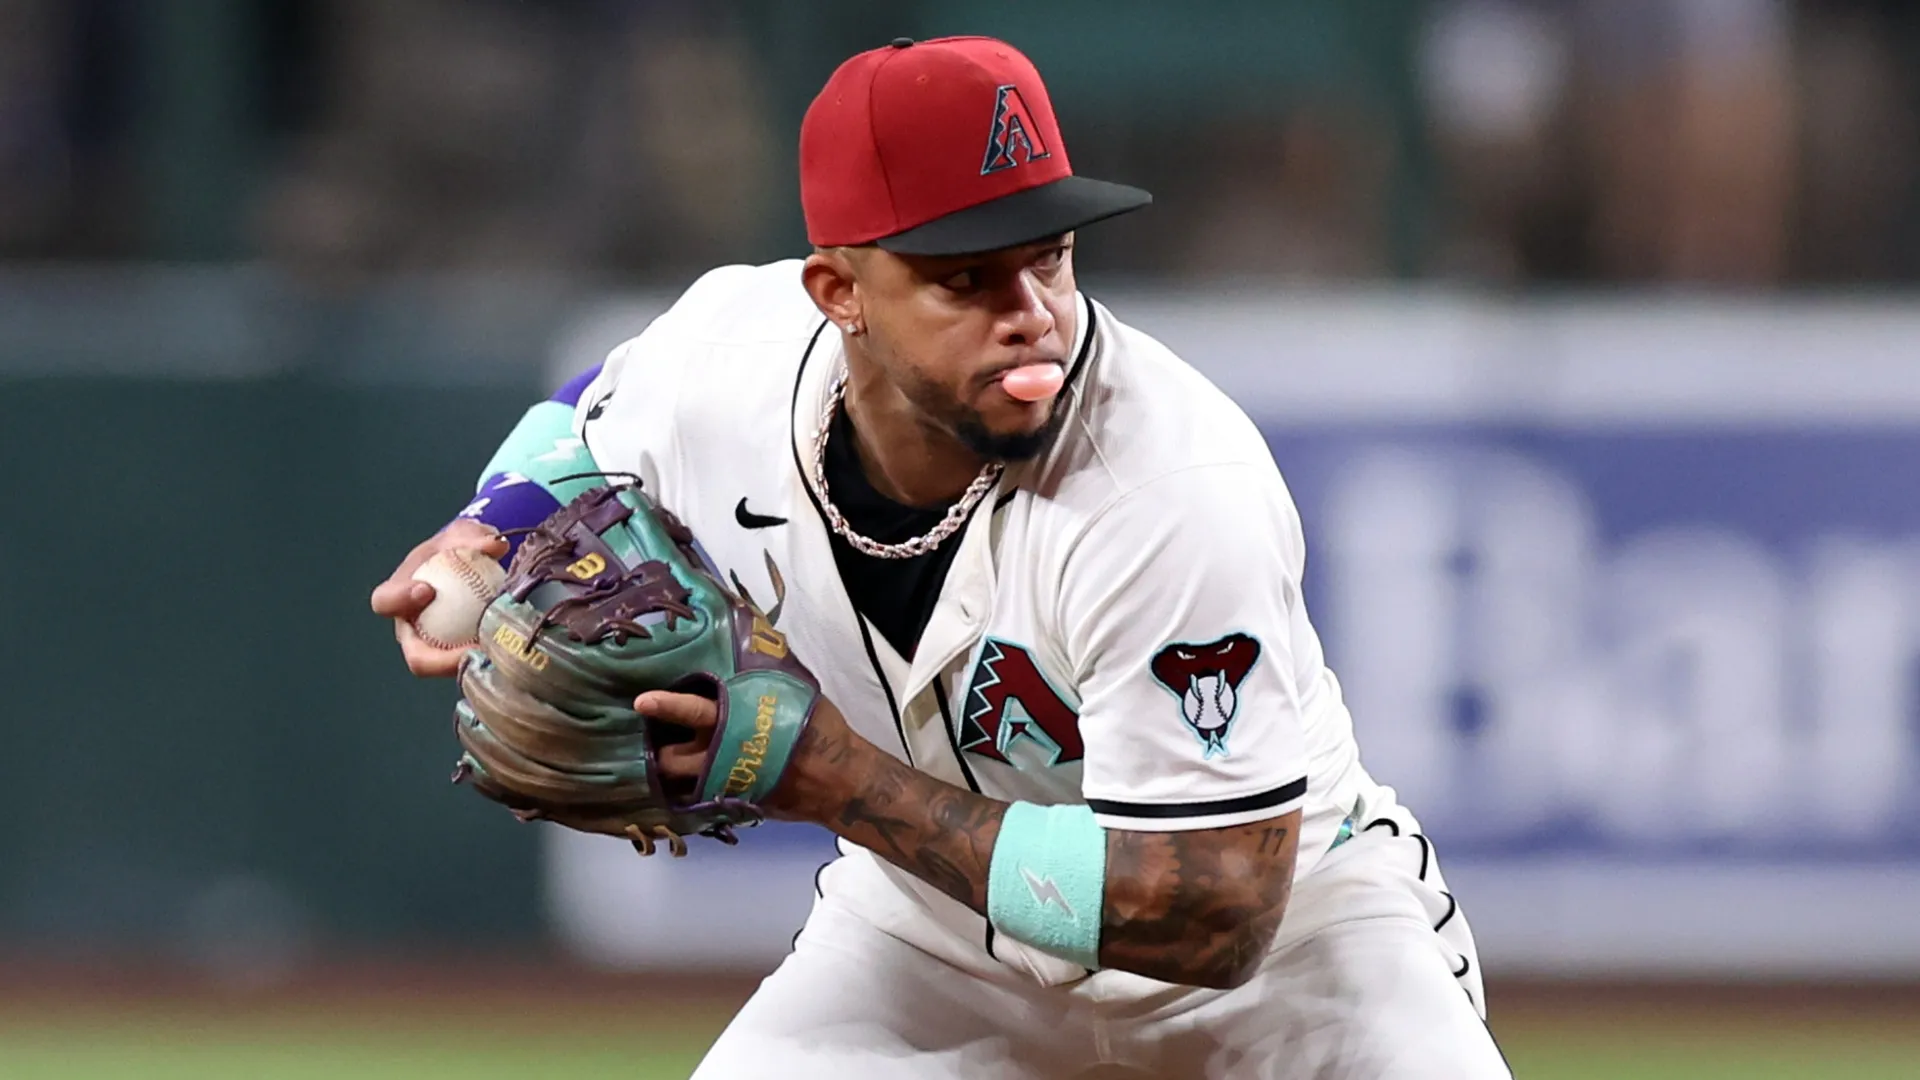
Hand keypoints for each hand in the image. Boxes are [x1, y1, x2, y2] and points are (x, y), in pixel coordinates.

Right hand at [369, 519, 508, 676]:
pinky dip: (491, 663)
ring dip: (472, 667)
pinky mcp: (460, 660)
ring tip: (498, 656)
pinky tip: (514, 654)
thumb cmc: (456, 548)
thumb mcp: (463, 534)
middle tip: (472, 648)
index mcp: (398, 596)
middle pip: (416, 657)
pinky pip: (474, 668)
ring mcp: (435, 651)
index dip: (399, 599)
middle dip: (439, 660)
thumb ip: (475, 535)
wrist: (470, 567)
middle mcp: (412, 631)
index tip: (427, 590)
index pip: (385, 601)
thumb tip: (495, 545)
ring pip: (449, 671)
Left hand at [635, 689, 863, 820]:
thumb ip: (763, 671)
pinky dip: (687, 788)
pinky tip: (688, 778)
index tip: (642, 700)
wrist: (837, 779)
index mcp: (736, 722)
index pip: (694, 711)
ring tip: (665, 755)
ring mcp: (723, 784)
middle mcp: (721, 756)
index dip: (667, 705)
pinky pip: (696, 797)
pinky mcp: (730, 803)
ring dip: (669, 770)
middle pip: (670, 757)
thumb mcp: (792, 690)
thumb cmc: (816, 728)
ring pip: (677, 782)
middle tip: (651, 734)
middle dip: (658, 747)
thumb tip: (752, 632)